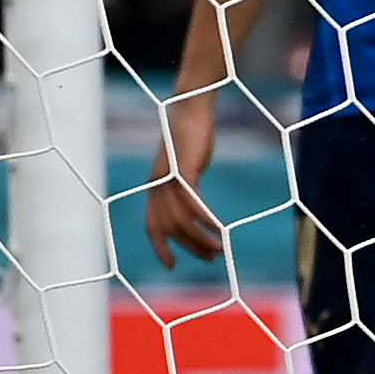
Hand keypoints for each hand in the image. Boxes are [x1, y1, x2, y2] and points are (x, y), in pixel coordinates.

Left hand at [140, 91, 227, 270]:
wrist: (190, 108)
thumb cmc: (192, 134)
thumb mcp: (188, 164)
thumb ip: (186, 182)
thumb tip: (194, 199)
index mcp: (155, 186)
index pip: (153, 225)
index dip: (161, 247)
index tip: (172, 265)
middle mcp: (157, 185)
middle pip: (170, 227)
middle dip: (190, 247)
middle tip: (212, 257)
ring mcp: (169, 178)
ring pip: (182, 220)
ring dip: (201, 238)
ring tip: (221, 248)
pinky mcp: (185, 171)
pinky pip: (193, 203)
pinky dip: (206, 219)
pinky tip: (221, 228)